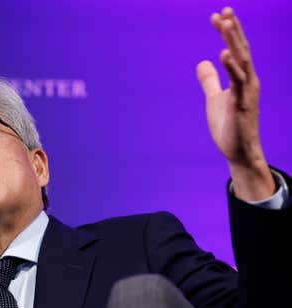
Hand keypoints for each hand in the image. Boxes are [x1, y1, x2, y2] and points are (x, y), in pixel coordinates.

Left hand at [196, 7, 275, 200]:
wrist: (238, 151)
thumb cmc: (229, 125)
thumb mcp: (214, 98)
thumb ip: (210, 80)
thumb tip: (202, 62)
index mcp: (242, 78)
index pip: (235, 49)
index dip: (228, 32)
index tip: (217, 15)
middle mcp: (248, 81)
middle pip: (241, 49)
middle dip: (233, 30)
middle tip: (224, 10)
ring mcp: (247, 92)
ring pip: (242, 61)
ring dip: (233, 42)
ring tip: (226, 24)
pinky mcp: (242, 104)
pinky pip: (238, 82)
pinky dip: (232, 67)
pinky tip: (223, 54)